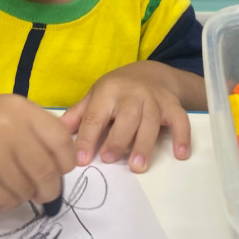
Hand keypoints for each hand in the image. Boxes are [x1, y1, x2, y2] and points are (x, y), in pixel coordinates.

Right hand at [0, 93, 75, 209]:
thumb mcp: (9, 109)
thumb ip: (38, 130)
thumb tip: (63, 164)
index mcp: (21, 110)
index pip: (61, 142)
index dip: (66, 161)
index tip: (62, 169)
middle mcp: (9, 133)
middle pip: (47, 172)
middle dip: (50, 187)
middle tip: (45, 192)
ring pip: (28, 190)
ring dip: (27, 194)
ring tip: (14, 184)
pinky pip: (7, 202)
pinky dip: (8, 200)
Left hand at [60, 62, 191, 172]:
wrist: (152, 72)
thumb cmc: (117, 91)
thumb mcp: (95, 97)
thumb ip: (78, 116)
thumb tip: (56, 133)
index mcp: (108, 92)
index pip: (95, 116)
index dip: (88, 138)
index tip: (81, 159)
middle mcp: (131, 93)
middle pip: (126, 117)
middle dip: (118, 138)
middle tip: (110, 160)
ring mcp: (154, 98)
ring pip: (150, 120)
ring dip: (144, 143)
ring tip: (139, 166)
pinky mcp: (172, 105)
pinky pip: (180, 120)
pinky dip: (182, 136)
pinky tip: (180, 155)